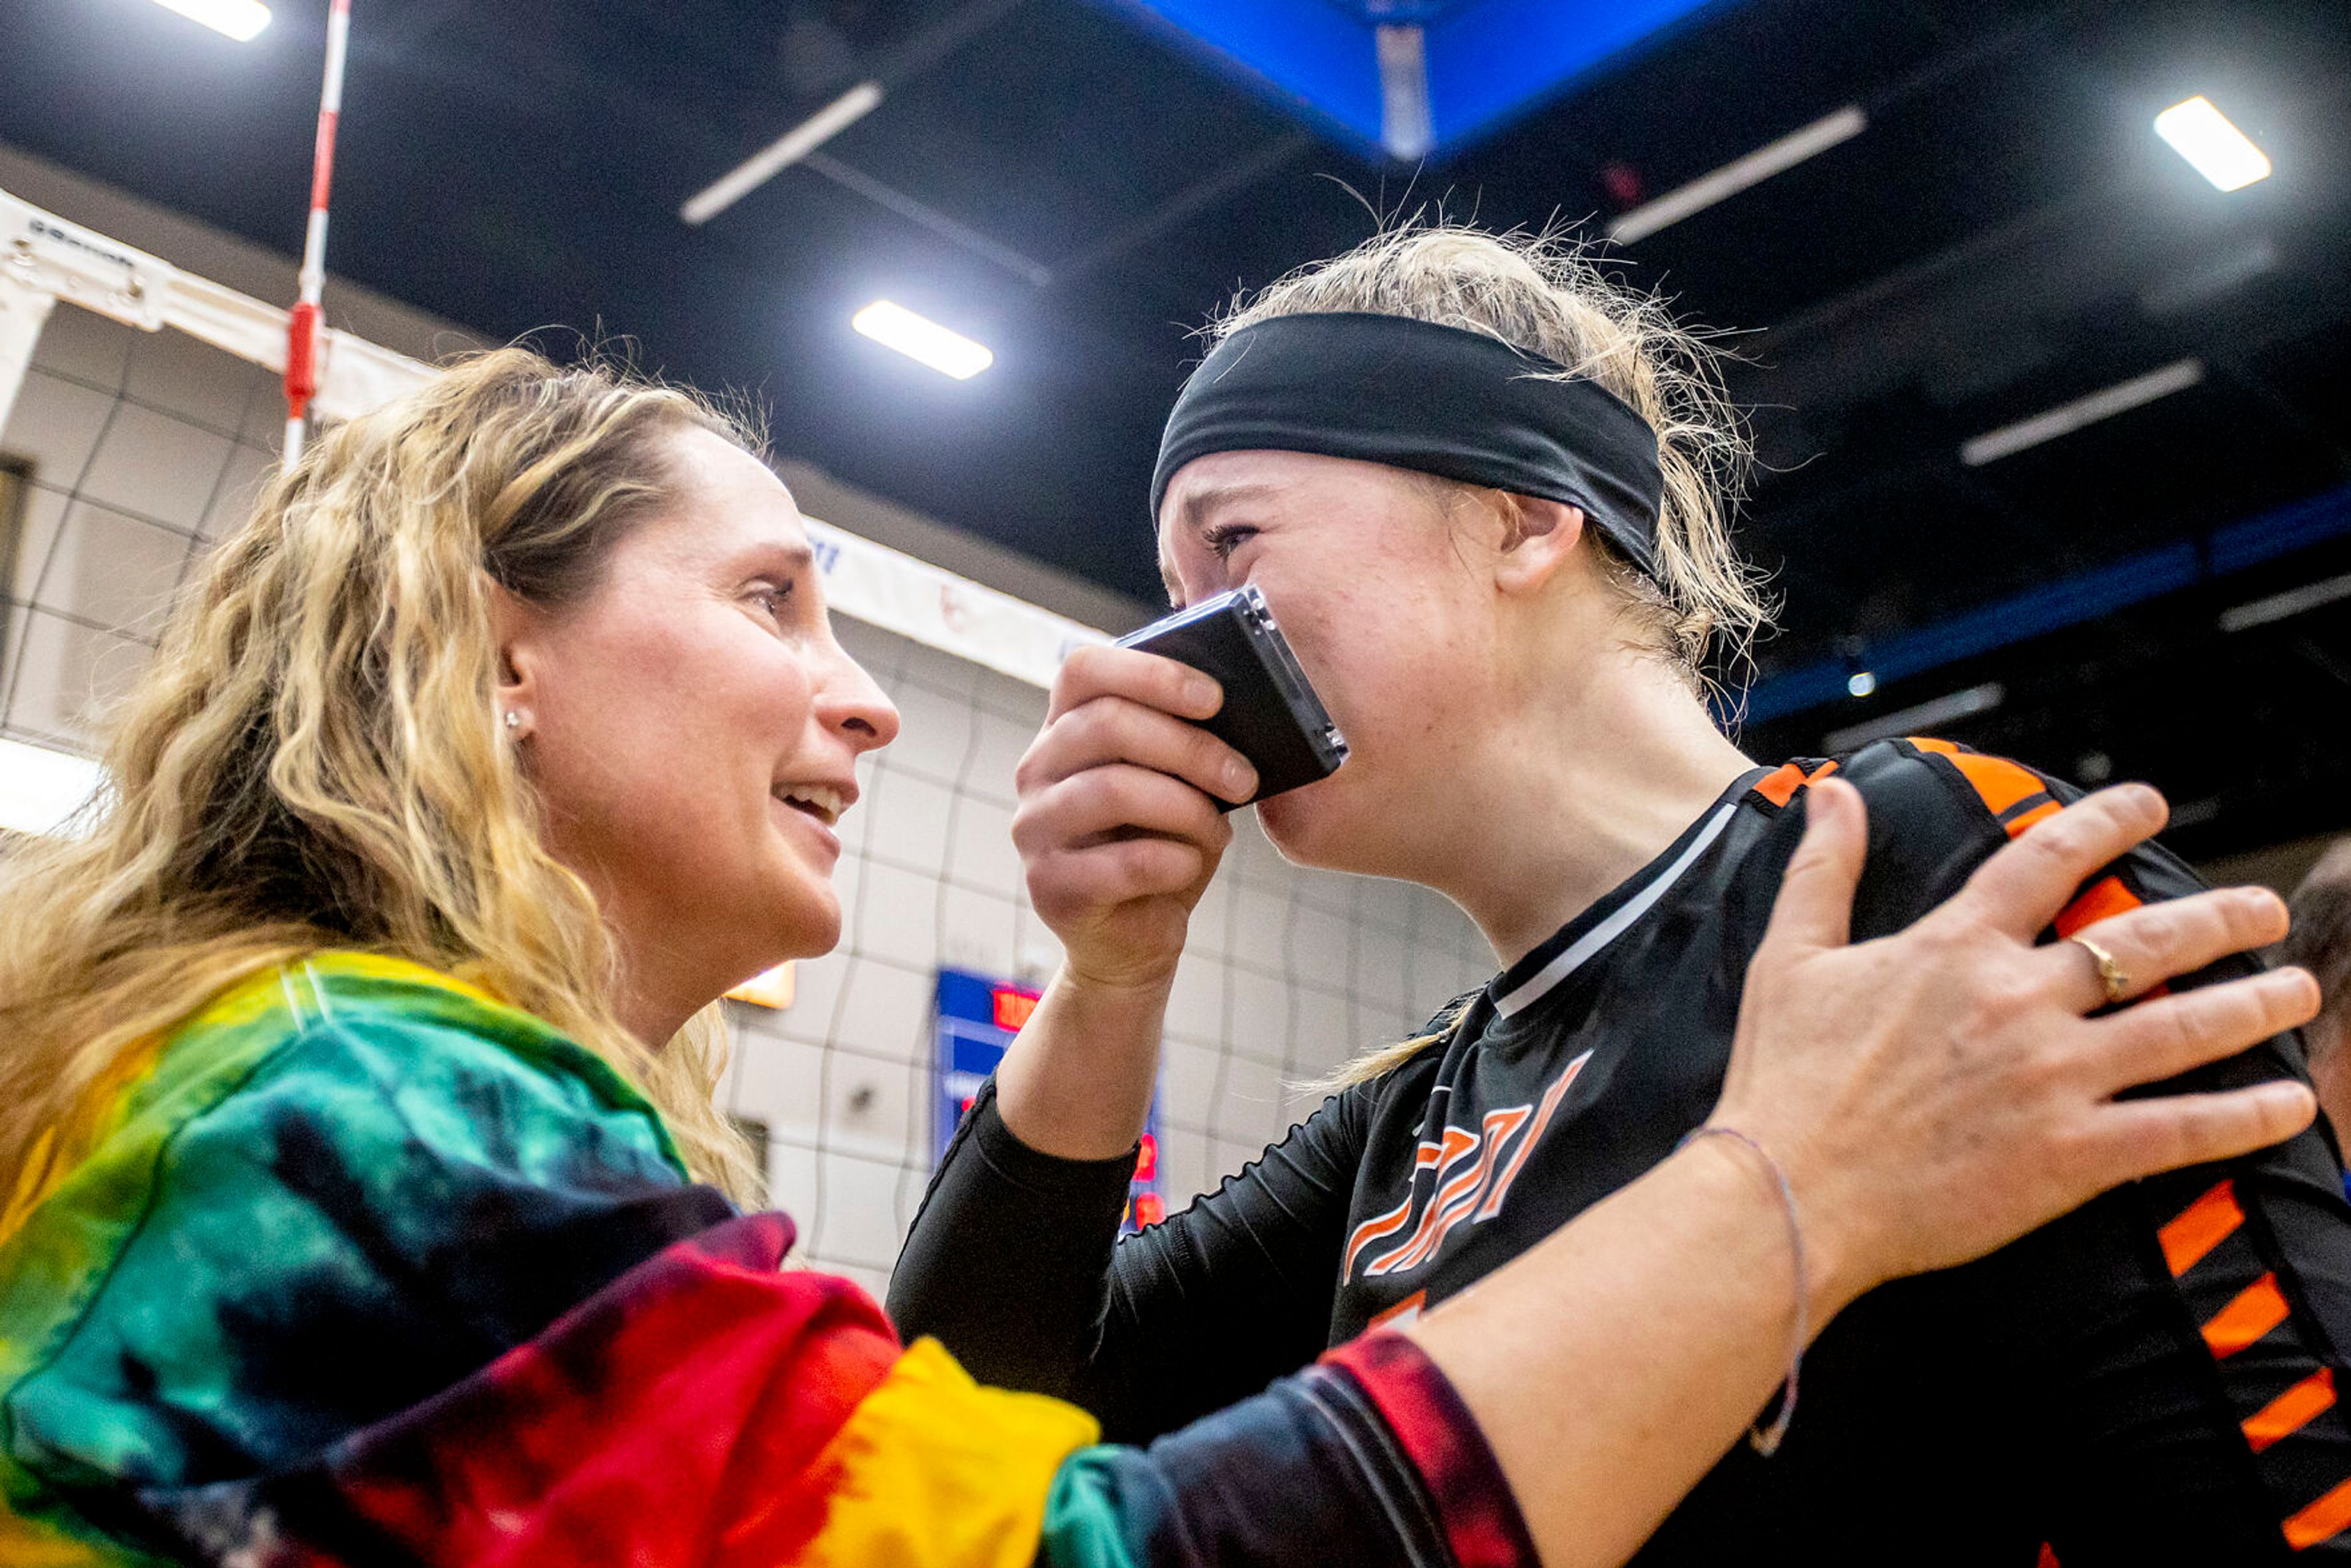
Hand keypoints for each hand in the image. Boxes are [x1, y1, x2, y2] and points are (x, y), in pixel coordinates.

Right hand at [1011, 645, 1258, 992]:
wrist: (1132, 942)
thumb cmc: (1160, 849)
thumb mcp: (1178, 786)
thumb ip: (1185, 743)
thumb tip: (1237, 711)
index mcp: (1064, 731)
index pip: (1083, 670)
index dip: (1152, 673)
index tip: (1215, 698)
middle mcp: (1036, 771)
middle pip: (1106, 725)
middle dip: (1191, 748)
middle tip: (1243, 777)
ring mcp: (1034, 829)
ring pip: (1113, 790)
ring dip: (1186, 808)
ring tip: (1217, 830)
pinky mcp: (1050, 887)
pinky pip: (1123, 863)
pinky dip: (1175, 861)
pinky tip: (1191, 867)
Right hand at [1719, 779, 2318, 1310]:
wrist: (1788, 1193)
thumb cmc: (1782, 1078)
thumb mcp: (1790, 957)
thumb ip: (1823, 868)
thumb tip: (1831, 789)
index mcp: (1954, 948)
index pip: (2048, 861)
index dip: (2106, 821)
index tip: (2150, 803)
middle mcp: (2016, 1001)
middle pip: (2144, 941)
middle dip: (2220, 919)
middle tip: (2266, 909)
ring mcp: (2050, 1079)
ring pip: (2181, 1027)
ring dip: (2254, 1006)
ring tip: (2299, 991)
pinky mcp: (2069, 1156)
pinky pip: (2180, 1130)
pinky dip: (2245, 1117)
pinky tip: (2290, 1106)